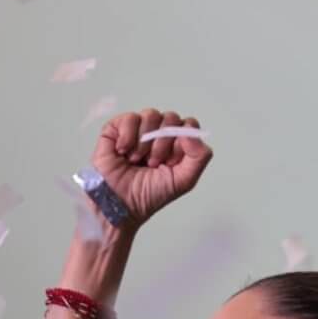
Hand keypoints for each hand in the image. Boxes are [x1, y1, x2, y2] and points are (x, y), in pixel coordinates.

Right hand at [91, 109, 211, 228]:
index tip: (171, 162)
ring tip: (136, 161)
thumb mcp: (183, 181)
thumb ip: (199, 157)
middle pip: (171, 118)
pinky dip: (128, 137)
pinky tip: (123, 152)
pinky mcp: (117, 127)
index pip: (188, 125)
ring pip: (151, 115)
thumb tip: (191, 133)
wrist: (120, 203)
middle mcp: (158, 133)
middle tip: (152, 164)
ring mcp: (138, 129)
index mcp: (176, 144)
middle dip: (163, 144)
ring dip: (144, 143)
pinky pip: (130, 118)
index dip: (182, 141)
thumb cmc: (148, 195)